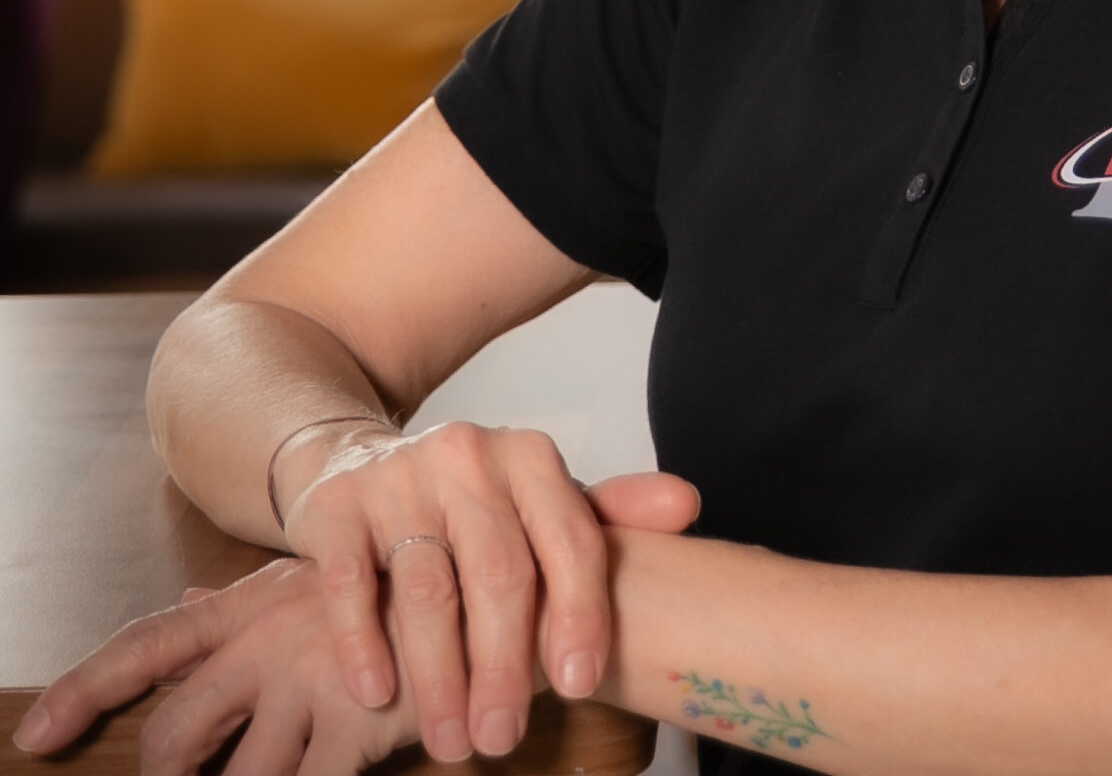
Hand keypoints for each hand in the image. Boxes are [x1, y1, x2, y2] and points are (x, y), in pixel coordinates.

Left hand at [11, 559, 420, 775]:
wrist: (502, 571)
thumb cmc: (408, 581)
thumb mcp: (326, 576)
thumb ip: (252, 602)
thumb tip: (193, 605)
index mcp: (258, 600)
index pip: (150, 642)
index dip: (85, 689)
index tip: (36, 738)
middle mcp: (271, 636)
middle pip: (177, 729)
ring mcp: (311, 677)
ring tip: (281, 773)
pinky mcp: (356, 720)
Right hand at [278, 421, 699, 760]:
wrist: (360, 465)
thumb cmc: (469, 505)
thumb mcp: (539, 503)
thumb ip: (609, 514)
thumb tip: (689, 505)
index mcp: (531, 458)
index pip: (571, 538)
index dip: (580, 615)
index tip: (578, 687)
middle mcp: (471, 456)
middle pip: (500, 572)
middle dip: (506, 666)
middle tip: (503, 738)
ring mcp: (401, 478)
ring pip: (429, 589)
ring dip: (441, 676)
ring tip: (452, 739)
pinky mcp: (338, 506)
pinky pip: (350, 585)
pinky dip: (365, 644)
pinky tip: (377, 694)